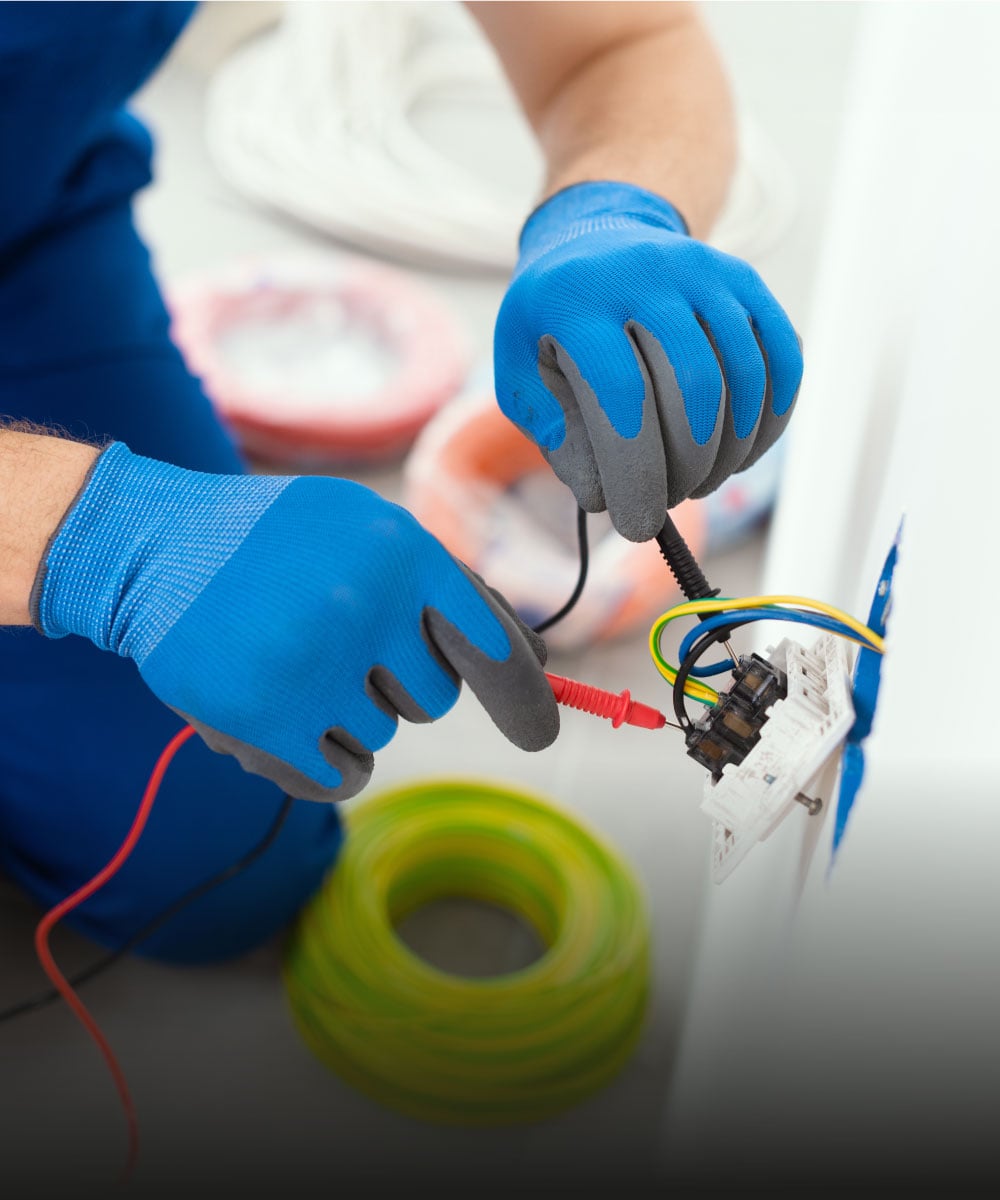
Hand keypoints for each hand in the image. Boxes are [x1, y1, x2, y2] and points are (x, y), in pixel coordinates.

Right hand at [32, 444, 558, 800]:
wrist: (153, 549)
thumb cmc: (279, 543)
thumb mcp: (367, 529)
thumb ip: (449, 588)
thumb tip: (538, 661)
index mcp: (401, 550)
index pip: (490, 642)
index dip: (522, 694)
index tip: (542, 733)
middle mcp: (364, 605)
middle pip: (434, 697)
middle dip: (396, 680)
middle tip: (334, 639)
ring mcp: (313, 666)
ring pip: (382, 735)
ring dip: (346, 714)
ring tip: (290, 659)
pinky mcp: (265, 722)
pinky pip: (342, 777)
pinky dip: (323, 759)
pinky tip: (282, 712)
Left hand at [494, 181, 802, 541]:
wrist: (594, 239)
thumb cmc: (553, 323)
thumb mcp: (521, 370)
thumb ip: (551, 432)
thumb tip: (603, 493)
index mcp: (577, 297)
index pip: (622, 395)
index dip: (635, 470)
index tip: (637, 525)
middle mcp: (647, 272)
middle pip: (693, 386)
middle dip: (687, 465)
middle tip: (667, 500)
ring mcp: (706, 271)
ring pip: (744, 376)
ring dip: (730, 451)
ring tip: (699, 483)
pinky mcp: (746, 283)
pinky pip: (780, 358)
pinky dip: (770, 419)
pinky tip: (741, 454)